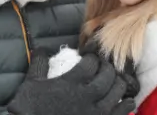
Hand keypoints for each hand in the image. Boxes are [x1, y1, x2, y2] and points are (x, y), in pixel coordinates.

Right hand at [7, 50, 136, 114]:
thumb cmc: (30, 109)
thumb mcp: (30, 85)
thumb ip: (39, 65)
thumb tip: (42, 48)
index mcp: (71, 82)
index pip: (90, 63)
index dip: (92, 58)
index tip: (90, 59)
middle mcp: (87, 95)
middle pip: (107, 74)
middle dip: (106, 68)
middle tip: (103, 67)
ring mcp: (97, 111)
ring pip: (118, 90)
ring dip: (118, 83)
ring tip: (114, 81)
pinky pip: (123, 110)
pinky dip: (126, 103)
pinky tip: (124, 100)